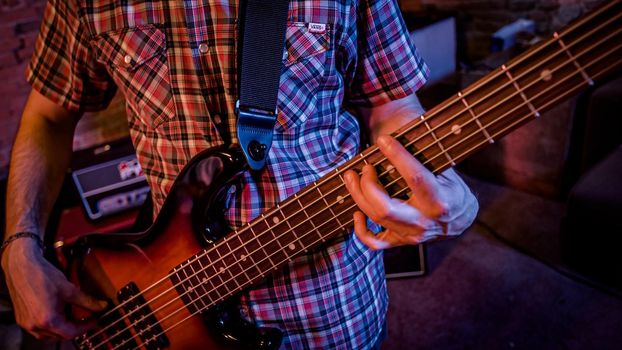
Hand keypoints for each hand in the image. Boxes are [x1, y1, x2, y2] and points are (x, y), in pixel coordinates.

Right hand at [1, 238, 106, 339]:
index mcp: (48, 320)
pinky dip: (50, 324)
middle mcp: (35, 326)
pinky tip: (57, 313)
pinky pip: (38, 328)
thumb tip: (102, 306)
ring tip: (72, 316)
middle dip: (74, 328)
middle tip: (85, 318)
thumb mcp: (70, 289)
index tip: (94, 321)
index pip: (71, 333)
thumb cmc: (42, 276)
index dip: (86, 327)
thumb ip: (87, 301)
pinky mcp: (22, 318)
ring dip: (62, 328)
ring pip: (49, 334)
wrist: (21, 266)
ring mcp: (26, 323)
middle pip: (60, 335)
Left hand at [343, 135, 477, 248]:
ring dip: (358, 196)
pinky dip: (360, 229)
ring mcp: (410, 235)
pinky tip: (356, 212)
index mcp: (438, 200)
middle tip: (364, 167)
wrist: (460, 219)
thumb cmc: (450, 188)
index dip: (397, 156)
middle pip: (385, 207)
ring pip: (376, 219)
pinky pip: (375, 242)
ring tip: (351, 177)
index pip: (415, 178)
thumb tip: (398, 138)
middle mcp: (423, 221)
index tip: (383, 140)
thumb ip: (424, 159)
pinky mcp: (401, 241)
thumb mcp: (446, 171)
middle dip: (368, 185)